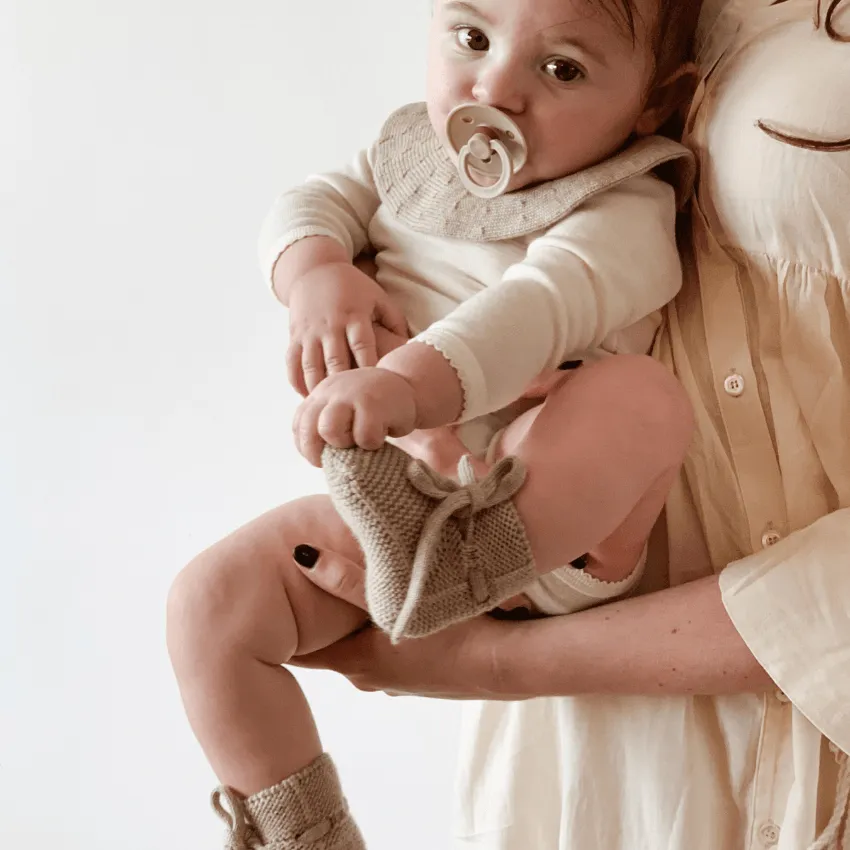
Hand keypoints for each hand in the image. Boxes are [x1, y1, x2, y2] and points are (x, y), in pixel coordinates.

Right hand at [287, 262, 407, 395]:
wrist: (315, 271)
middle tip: (353, 408)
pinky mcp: (294, 336)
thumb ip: (395, 321)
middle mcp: (330, 325)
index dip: (368, 368)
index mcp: (354, 315)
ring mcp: (309, 332)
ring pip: (311, 367)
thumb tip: (409, 347)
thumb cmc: (353, 289)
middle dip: (344, 386)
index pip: (362, 346)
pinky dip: (298, 383)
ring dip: (319, 390)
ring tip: (330, 410)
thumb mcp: (378, 297)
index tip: (375, 390)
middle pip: (336, 361)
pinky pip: (292, 364)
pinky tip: (309, 398)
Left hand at [287, 540, 531, 698]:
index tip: (267, 608)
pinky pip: (390, 648)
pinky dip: (383, 630)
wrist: (506, 664)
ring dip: (355, 623)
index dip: (283, 630)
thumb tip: (301, 556)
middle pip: (332, 644)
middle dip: (318, 621)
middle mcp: (371, 676)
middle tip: (300, 591)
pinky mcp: (420, 674)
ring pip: (363, 645)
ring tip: (349, 591)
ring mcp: (397, 680)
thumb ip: (348, 579)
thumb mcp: (395, 602)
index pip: (303, 652)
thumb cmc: (451, 634)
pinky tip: (396, 607)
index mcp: (357, 662)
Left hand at [292, 367, 418, 465]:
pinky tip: (383, 431)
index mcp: (322, 393)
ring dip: (343, 444)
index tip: (322, 457)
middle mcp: (332, 390)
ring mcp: (351, 395)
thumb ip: (328, 421)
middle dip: (318, 451)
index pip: (300, 424)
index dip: (307, 447)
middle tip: (337, 457)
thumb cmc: (375, 406)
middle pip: (308, 428)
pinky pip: (363, 437)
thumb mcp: (346, 406)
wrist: (409, 384)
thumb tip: (315, 454)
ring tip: (360, 440)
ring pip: (329, 430)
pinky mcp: (373, 404)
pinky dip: (373, 443)